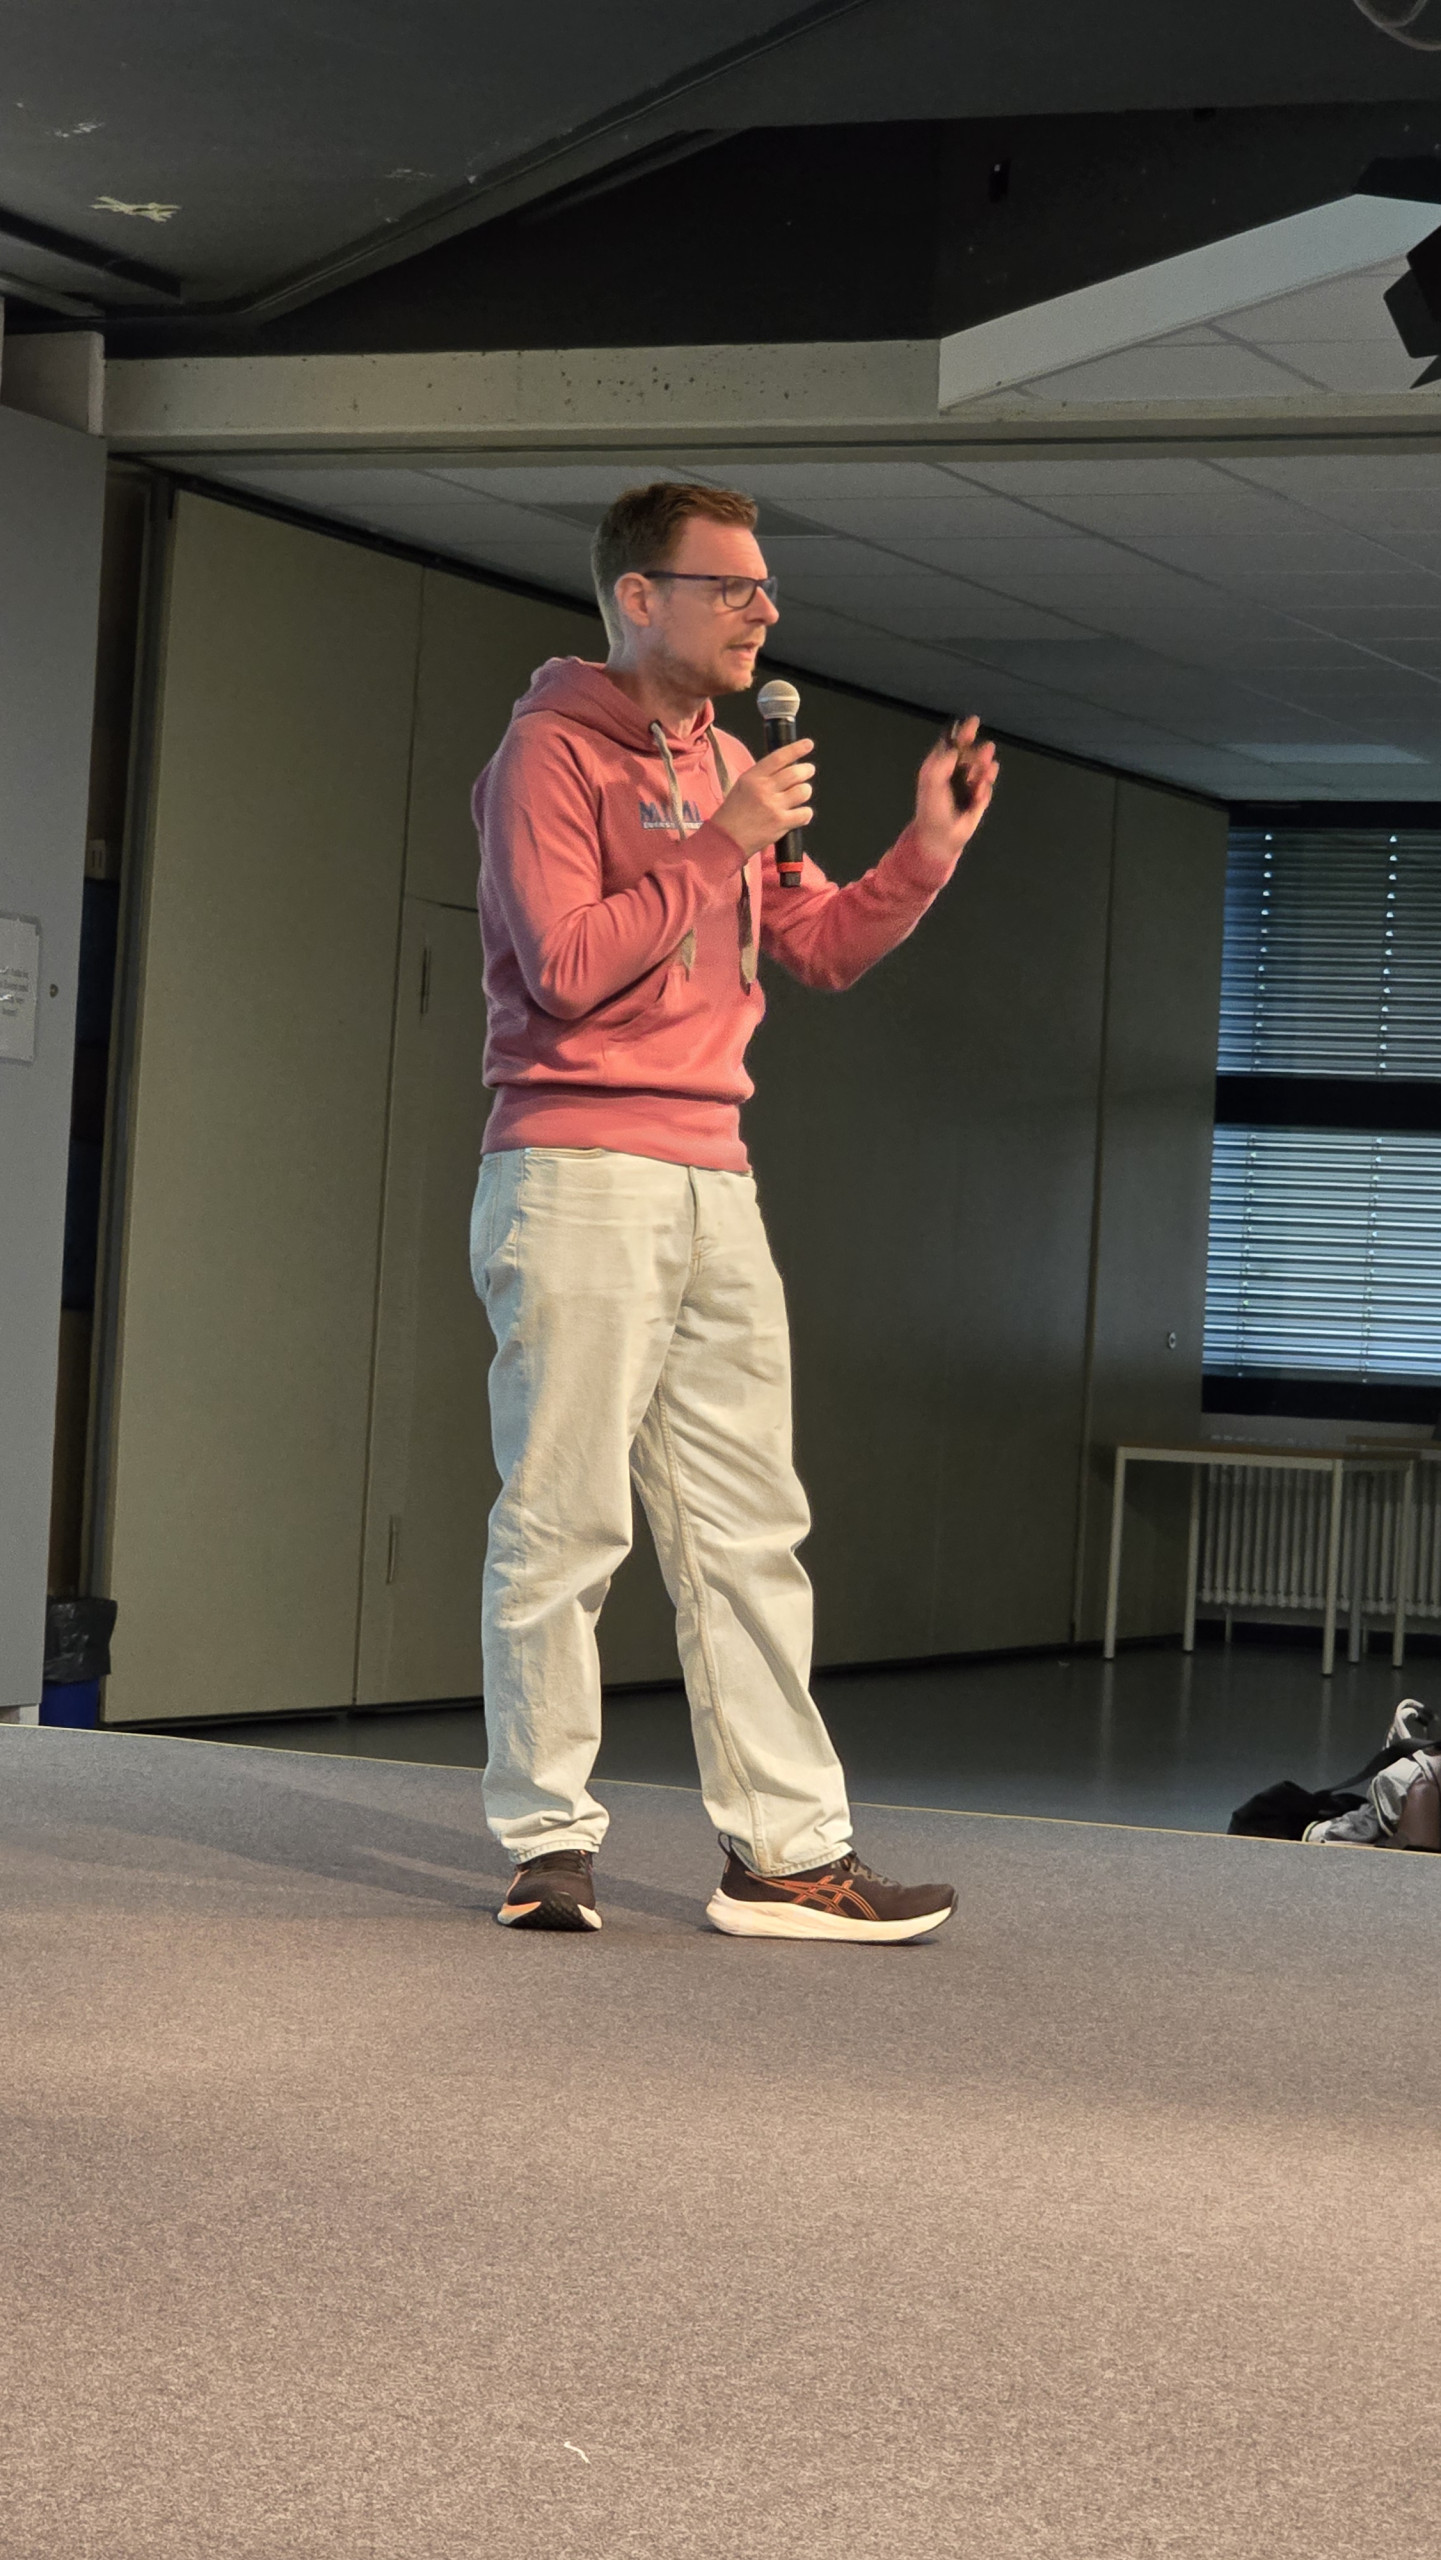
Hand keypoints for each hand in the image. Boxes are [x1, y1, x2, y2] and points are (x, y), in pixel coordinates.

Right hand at [713, 737, 814, 856]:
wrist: (726, 840)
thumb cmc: (733, 813)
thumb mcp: (742, 786)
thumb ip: (763, 776)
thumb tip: (786, 768)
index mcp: (753, 777)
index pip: (779, 757)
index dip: (796, 749)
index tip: (808, 744)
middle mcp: (763, 789)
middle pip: (795, 773)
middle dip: (806, 770)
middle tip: (808, 770)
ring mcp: (773, 807)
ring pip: (803, 791)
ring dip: (805, 792)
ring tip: (800, 794)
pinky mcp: (781, 824)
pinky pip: (804, 813)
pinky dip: (805, 813)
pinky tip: (798, 814)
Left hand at [914, 716, 998, 866]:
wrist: (940, 837)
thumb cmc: (932, 808)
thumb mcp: (932, 781)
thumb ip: (942, 762)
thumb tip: (956, 748)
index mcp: (941, 766)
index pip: (953, 744)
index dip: (962, 733)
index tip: (972, 722)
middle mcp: (956, 772)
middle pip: (971, 754)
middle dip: (979, 751)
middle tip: (987, 748)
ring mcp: (969, 785)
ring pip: (982, 769)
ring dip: (986, 766)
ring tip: (988, 766)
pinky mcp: (979, 799)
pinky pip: (986, 788)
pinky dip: (984, 789)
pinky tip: (979, 793)